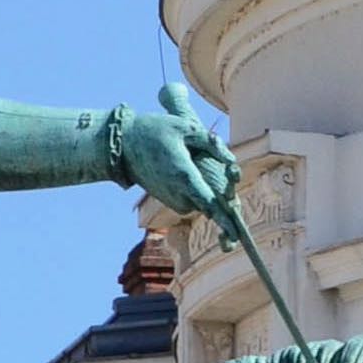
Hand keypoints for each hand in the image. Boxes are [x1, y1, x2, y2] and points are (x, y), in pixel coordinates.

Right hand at [119, 84, 239, 218]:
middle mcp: (177, 193)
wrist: (124, 145)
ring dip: (207, 194)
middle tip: (231, 211)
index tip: (237, 234)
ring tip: (205, 175)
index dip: (225, 219)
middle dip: (223, 208)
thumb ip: (211, 143)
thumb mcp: (186, 127)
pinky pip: (190, 201)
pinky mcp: (167, 200)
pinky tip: (189, 174)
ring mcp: (170, 199)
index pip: (209, 203)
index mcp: (184, 176)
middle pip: (209, 207)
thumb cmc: (156, 131)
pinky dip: (196, 192)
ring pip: (200, 204)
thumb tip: (231, 160)